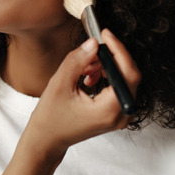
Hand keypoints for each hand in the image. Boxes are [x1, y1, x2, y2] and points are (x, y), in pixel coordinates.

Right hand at [24, 29, 141, 157]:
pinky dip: (105, 76)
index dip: (118, 50)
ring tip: (84, 68)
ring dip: (105, 67)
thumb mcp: (60, 84)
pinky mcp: (114, 113)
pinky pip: (117, 87)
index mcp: (110, 110)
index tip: (105, 34)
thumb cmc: (50, 118)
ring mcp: (119, 116)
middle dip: (109, 58)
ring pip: (122, 80)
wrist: (47, 140)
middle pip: (128, 76)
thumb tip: (93, 43)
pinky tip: (87, 77)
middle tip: (90, 50)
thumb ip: (78, 61)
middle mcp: (121, 115)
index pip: (128, 73)